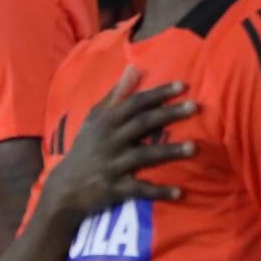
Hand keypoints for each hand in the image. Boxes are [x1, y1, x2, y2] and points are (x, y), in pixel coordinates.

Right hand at [41, 78, 199, 220]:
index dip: (158, 94)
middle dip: (168, 114)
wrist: (65, 188)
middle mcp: (109, 141)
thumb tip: (134, 67)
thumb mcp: (95, 119)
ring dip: (169, 151)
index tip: (182, 86)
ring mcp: (112, 165)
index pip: (134, 103)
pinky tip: (180, 192)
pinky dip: (159, 191)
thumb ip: (116, 95)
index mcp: (106, 122)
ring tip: (194, 148)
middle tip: (195, 107)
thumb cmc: (86, 149)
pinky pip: (140, 189)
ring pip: (144, 156)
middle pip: (142, 124)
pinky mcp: (115, 189)